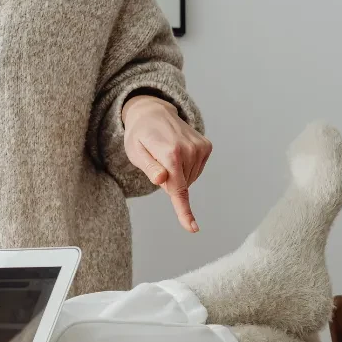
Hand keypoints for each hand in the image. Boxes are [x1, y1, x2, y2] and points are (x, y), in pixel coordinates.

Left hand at [122, 95, 212, 232]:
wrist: (153, 112)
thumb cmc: (139, 135)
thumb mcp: (135, 151)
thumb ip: (149, 167)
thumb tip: (161, 180)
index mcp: (170, 152)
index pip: (178, 189)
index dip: (183, 211)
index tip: (193, 228)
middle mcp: (189, 149)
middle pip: (181, 185)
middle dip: (168, 181)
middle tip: (157, 162)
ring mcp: (200, 147)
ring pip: (189, 180)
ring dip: (177, 175)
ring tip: (166, 154)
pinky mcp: (206, 147)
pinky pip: (196, 170)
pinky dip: (186, 168)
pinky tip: (177, 153)